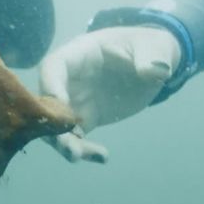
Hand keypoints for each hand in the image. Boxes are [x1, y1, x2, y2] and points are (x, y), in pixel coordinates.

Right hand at [38, 26, 181, 162]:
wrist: (153, 64)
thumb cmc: (148, 47)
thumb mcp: (155, 47)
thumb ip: (152, 58)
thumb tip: (154, 71)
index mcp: (81, 54)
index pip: (53, 67)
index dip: (50, 85)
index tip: (58, 106)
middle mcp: (71, 78)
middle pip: (47, 100)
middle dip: (51, 124)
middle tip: (68, 144)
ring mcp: (76, 99)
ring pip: (57, 124)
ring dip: (63, 142)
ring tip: (78, 156)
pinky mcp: (88, 117)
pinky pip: (76, 137)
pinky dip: (84, 150)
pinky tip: (102, 157)